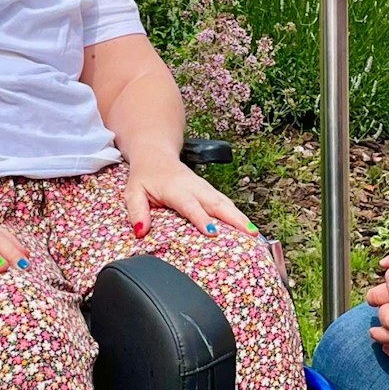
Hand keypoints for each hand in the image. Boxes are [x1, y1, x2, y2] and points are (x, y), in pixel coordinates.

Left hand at [125, 156, 252, 239]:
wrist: (156, 154)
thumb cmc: (145, 176)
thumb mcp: (133, 192)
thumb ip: (137, 211)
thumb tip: (140, 230)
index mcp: (175, 188)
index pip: (190, 205)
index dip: (201, 218)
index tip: (212, 232)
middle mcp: (194, 187)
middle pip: (217, 203)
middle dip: (234, 219)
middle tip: (250, 234)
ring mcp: (204, 188)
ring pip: (226, 203)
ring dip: (241, 218)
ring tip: (255, 234)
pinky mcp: (210, 191)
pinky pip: (226, 203)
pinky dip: (238, 215)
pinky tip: (248, 228)